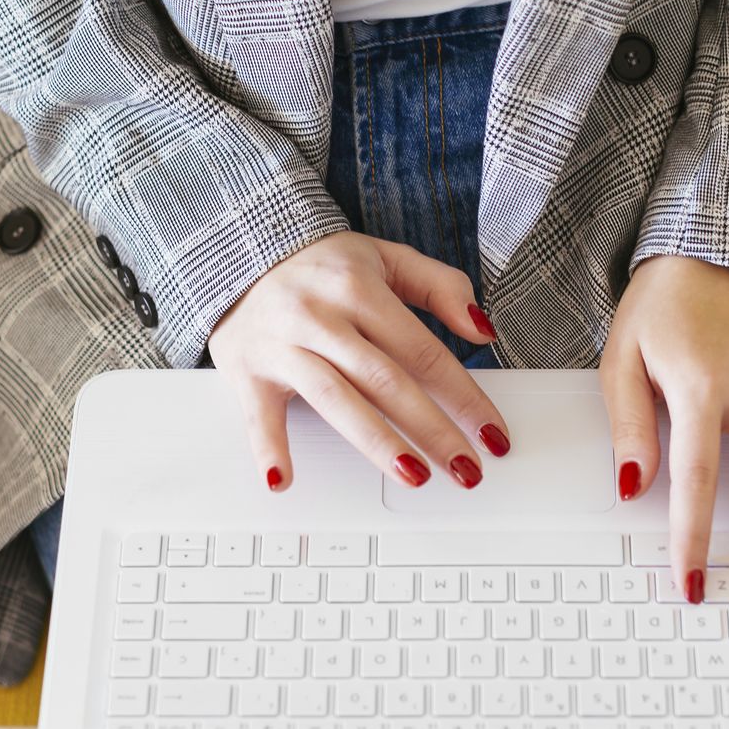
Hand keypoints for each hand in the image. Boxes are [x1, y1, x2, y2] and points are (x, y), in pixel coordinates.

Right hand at [209, 232, 508, 490]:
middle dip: (433, 429)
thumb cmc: (319, 264)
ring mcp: (283, 346)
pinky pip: (259, 415)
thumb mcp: (386, 257)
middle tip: (466, 469)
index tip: (491, 432)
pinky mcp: (247, 371)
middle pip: (386, 382)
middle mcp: (321, 317)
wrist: (237, 248)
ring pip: (336, 400)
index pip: (424, 352)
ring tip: (414, 476)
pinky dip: (269, 449)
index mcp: (360, 289)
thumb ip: (441, 287)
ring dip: (377, 442)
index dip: (464, 396)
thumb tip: (482, 331)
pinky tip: (284, 480)